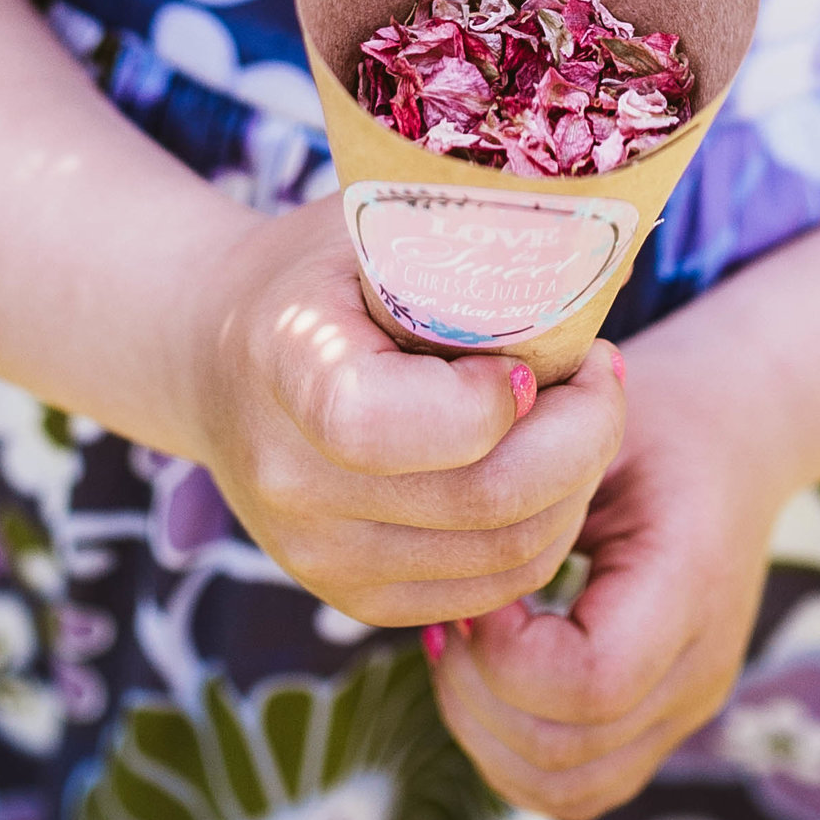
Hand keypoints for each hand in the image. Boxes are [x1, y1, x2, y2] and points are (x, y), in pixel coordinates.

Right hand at [190, 198, 624, 628]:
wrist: (217, 354)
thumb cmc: (322, 270)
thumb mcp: (376, 221)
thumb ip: (463, 249)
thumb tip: (593, 271)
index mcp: (287, 363)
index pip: (386, 425)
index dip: (490, 401)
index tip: (532, 354)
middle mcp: (291, 481)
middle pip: (481, 502)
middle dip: (582, 436)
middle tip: (602, 372)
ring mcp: (317, 556)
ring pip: (506, 558)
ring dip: (576, 485)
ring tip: (580, 413)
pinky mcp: (353, 598)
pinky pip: (490, 589)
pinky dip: (545, 530)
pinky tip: (548, 465)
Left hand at [430, 341, 784, 819]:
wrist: (740, 434)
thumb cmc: (656, 413)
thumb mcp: (597, 422)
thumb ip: (533, 487)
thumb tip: (446, 552)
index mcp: (691, 581)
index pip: (591, 681)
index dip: (507, 653)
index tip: (477, 586)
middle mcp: (702, 666)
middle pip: (571, 752)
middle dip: (478, 697)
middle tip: (449, 617)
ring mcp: (689, 707)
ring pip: (568, 789)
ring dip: (486, 733)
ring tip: (459, 647)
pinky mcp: (665, 724)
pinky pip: (578, 786)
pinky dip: (513, 751)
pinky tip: (485, 674)